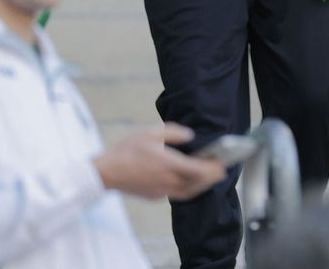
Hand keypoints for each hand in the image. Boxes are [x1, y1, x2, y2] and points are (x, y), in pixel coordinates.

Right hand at [94, 123, 226, 199]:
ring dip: (201, 185)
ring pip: (188, 192)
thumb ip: (173, 133)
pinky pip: (176, 193)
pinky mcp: (154, 196)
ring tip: (208, 177)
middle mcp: (168, 181)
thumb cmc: (127, 151)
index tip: (222, 164)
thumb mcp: (150, 133)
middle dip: (211, 178)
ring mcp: (161, 191)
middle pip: (197, 184)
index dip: (213, 169)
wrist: (106, 172)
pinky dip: (187, 188)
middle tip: (220, 170)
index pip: (199, 171)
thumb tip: (189, 136)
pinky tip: (188, 181)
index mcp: (169, 165)